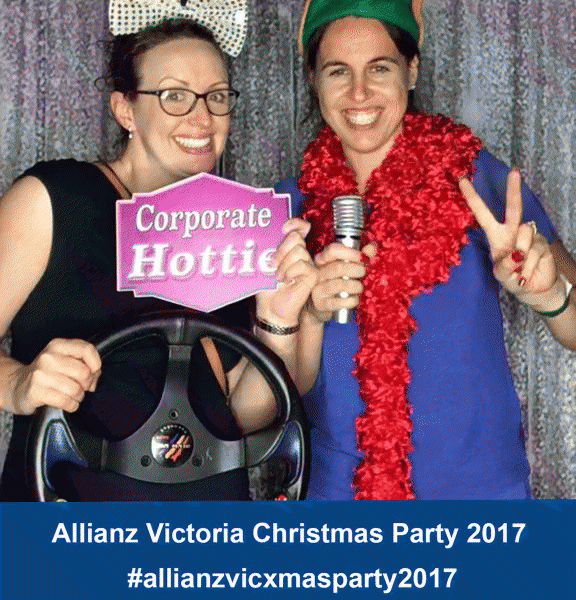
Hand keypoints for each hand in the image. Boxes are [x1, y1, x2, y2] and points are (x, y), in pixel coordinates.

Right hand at [10, 338, 100, 413]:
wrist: (18, 386)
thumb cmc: (47, 374)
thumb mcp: (64, 360)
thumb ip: (83, 362)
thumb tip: (96, 375)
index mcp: (58, 345)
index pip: (87, 349)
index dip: (96, 364)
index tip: (94, 372)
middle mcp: (48, 357)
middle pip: (84, 372)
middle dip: (87, 384)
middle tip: (82, 387)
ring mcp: (40, 374)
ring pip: (76, 389)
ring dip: (79, 397)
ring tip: (72, 395)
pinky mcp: (36, 391)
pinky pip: (66, 401)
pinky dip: (71, 405)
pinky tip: (67, 403)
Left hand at [255, 218, 317, 325]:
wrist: (271, 307)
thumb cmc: (268, 287)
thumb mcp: (266, 263)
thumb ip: (272, 247)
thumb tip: (277, 232)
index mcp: (291, 249)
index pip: (301, 228)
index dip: (295, 223)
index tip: (284, 229)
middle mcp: (302, 255)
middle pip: (296, 238)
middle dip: (281, 249)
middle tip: (272, 263)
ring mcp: (309, 265)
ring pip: (299, 251)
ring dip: (284, 264)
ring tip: (278, 276)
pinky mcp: (313, 276)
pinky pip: (303, 265)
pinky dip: (291, 271)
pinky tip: (286, 280)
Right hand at [308, 241, 376, 322]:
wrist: (324, 305)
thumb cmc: (337, 282)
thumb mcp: (347, 267)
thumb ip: (359, 257)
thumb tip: (373, 247)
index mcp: (322, 260)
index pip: (333, 250)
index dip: (350, 252)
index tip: (362, 257)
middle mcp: (317, 273)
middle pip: (338, 267)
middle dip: (357, 270)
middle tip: (364, 273)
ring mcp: (317, 289)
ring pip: (339, 285)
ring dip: (355, 286)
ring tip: (360, 287)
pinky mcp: (321, 304)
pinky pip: (338, 302)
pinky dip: (351, 300)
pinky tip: (355, 299)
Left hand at [459, 169, 557, 303]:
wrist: (534, 289)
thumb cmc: (512, 278)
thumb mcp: (501, 276)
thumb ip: (505, 266)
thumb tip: (517, 254)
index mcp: (496, 236)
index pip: (482, 214)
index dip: (472, 197)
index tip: (462, 180)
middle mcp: (512, 231)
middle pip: (513, 208)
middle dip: (513, 190)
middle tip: (514, 172)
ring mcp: (529, 236)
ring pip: (524, 236)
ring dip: (521, 258)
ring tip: (518, 270)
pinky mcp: (542, 243)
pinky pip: (534, 252)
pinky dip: (528, 268)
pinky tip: (526, 276)